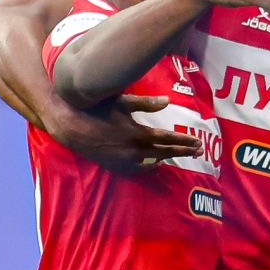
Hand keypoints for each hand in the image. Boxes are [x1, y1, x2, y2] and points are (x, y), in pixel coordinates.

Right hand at [44, 94, 200, 174]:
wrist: (71, 127)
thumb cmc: (98, 109)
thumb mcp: (122, 102)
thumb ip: (146, 103)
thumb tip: (167, 101)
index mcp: (138, 133)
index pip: (168, 139)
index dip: (185, 142)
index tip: (198, 143)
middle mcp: (134, 150)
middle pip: (165, 153)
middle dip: (183, 151)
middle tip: (199, 151)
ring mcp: (124, 160)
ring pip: (152, 163)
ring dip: (166, 159)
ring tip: (179, 156)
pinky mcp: (115, 165)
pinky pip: (137, 169)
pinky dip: (148, 166)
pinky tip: (155, 163)